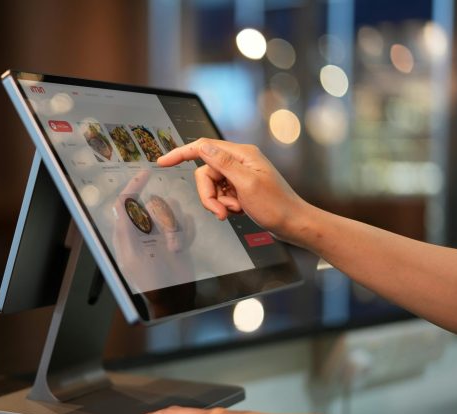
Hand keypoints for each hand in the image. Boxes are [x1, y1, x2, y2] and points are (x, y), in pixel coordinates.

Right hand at [157, 139, 309, 243]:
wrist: (294, 224)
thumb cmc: (277, 206)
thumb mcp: (247, 184)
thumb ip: (222, 163)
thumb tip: (202, 146)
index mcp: (242, 154)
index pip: (203, 147)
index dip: (181, 153)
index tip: (162, 162)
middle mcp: (239, 161)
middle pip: (205, 173)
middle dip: (208, 194)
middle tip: (221, 211)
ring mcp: (240, 175)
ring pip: (212, 186)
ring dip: (218, 202)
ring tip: (234, 211)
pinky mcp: (241, 187)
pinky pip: (221, 194)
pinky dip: (225, 205)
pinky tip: (239, 211)